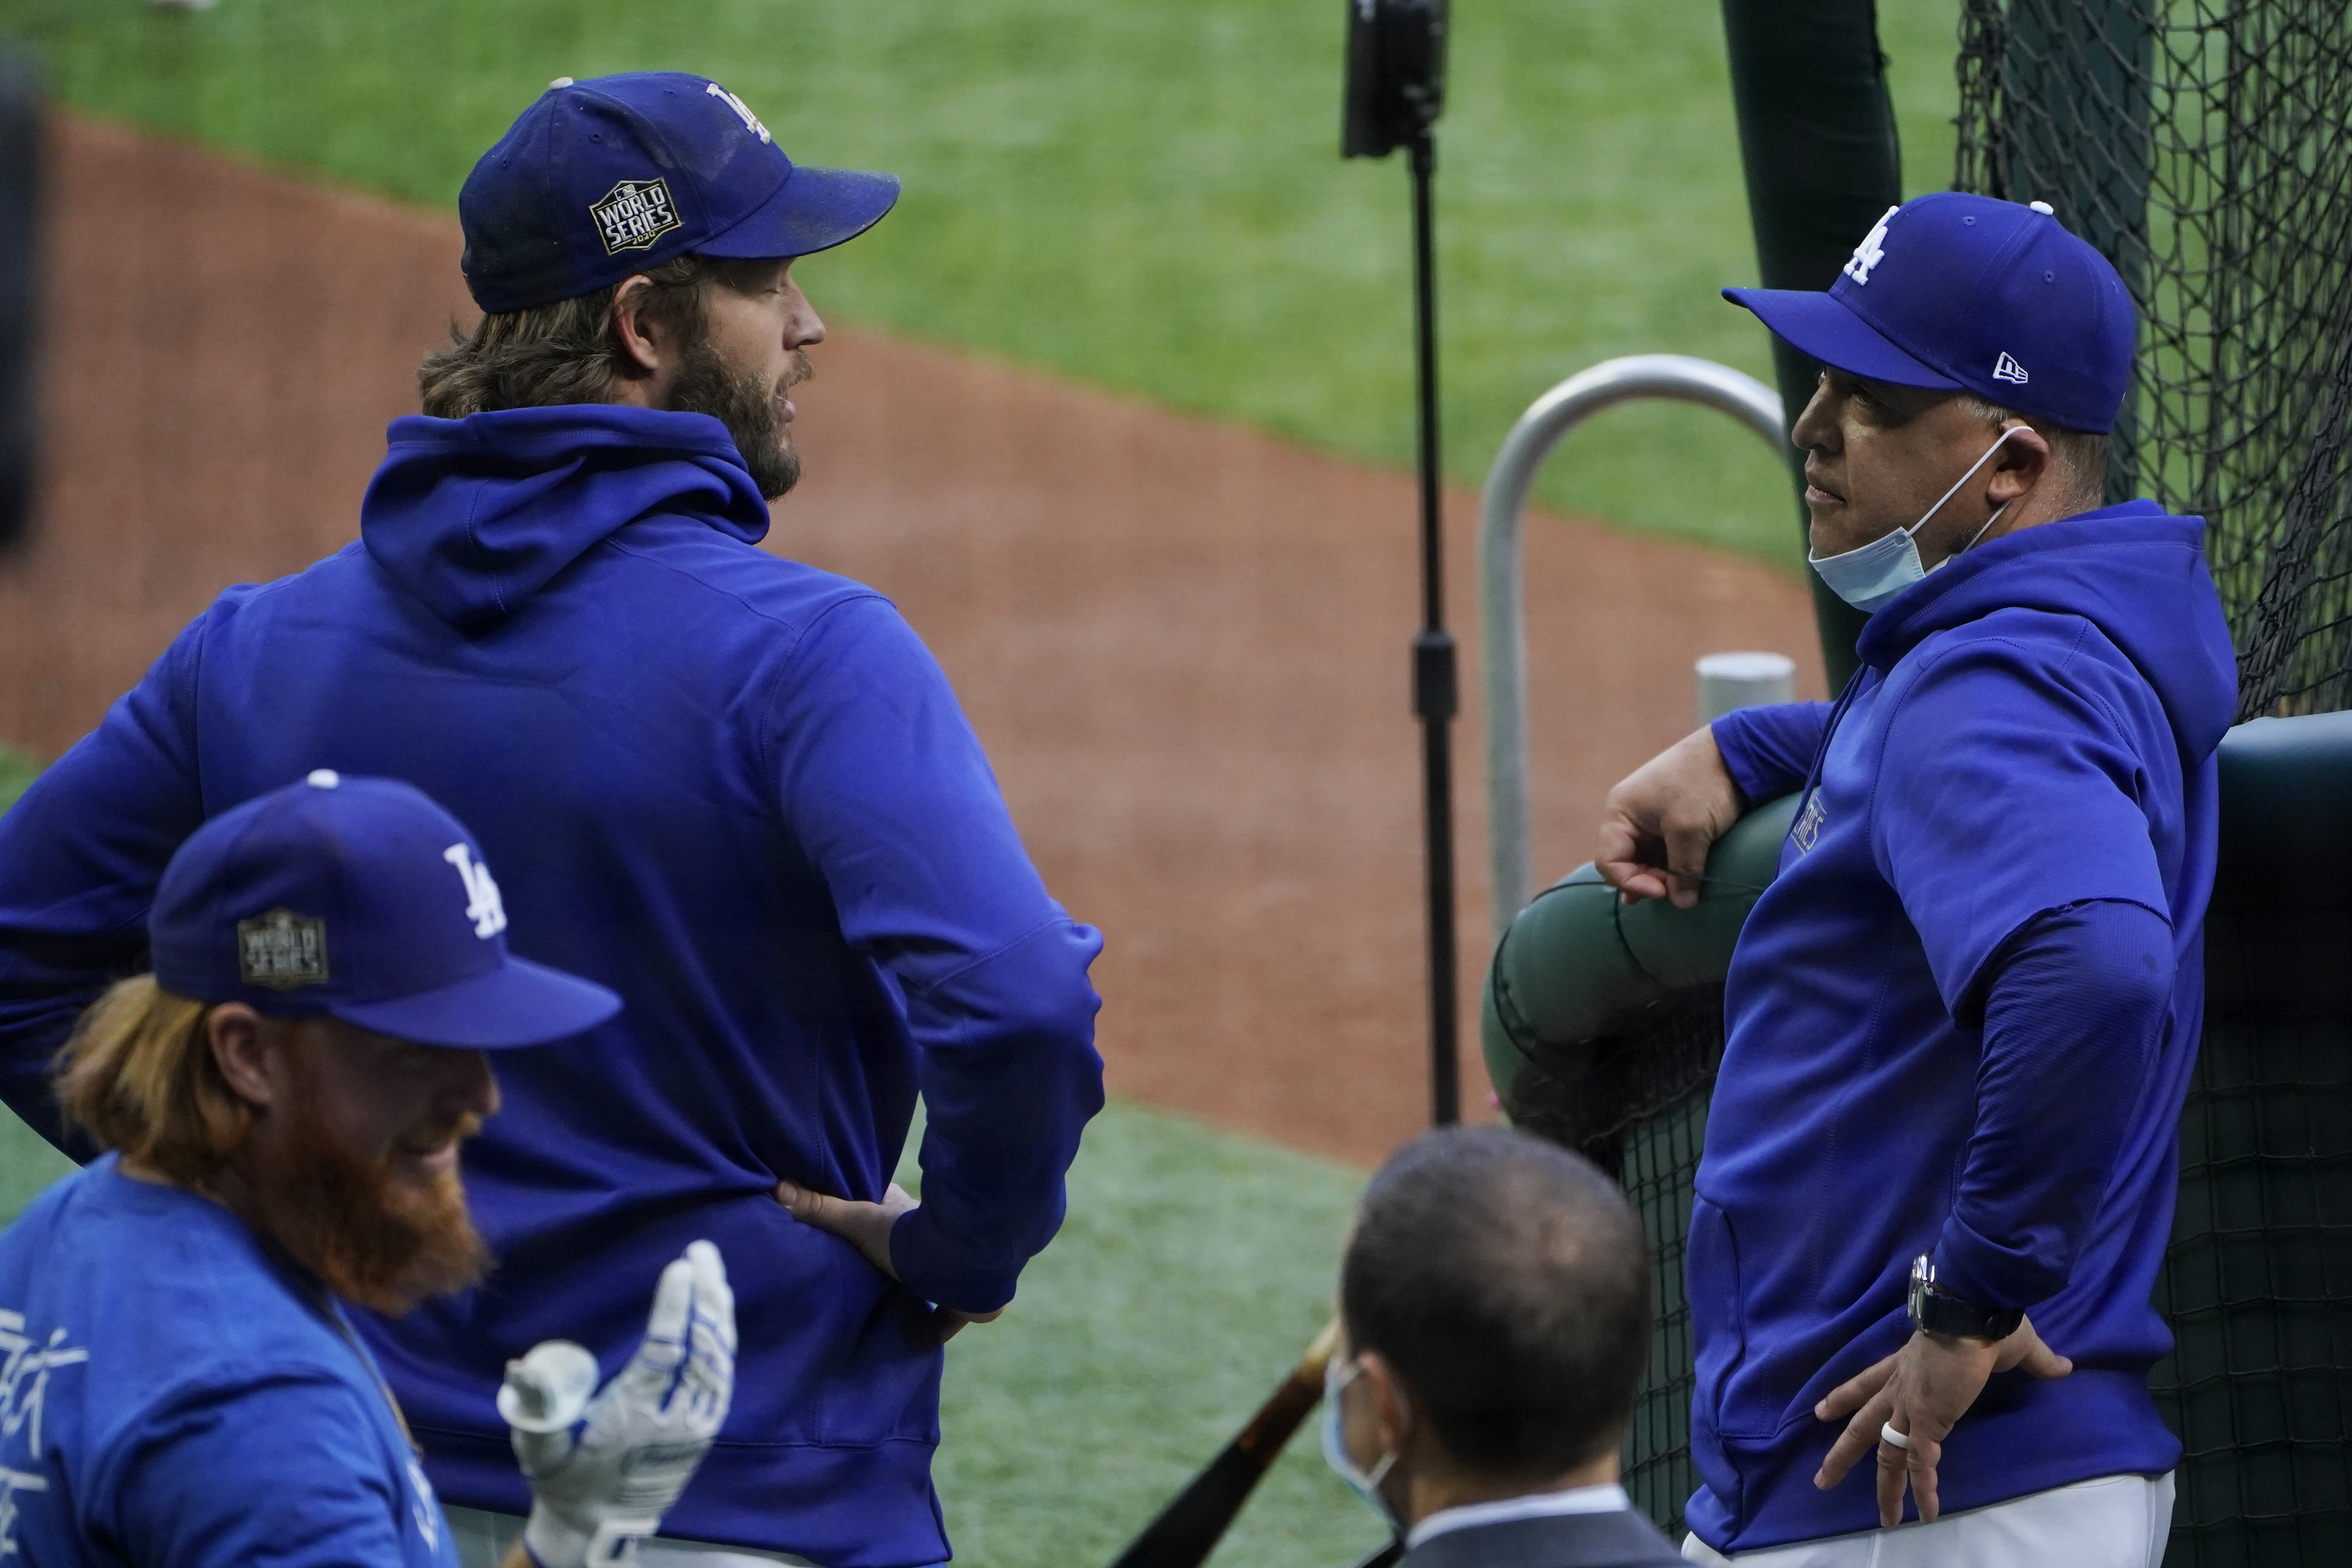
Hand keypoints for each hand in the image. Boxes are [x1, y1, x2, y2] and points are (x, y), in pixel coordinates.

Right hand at [498, 1241, 735, 1567]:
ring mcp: (697, 1422)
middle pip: (700, 1346)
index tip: (680, 1267)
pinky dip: (723, 1337)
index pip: (663, 1352)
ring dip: (717, 1309)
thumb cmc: (564, 1476)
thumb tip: (520, 1365)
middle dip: (704, 1294)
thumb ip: (534, 1406)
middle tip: (701, 1252)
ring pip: (719, 1357)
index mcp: (633, 1415)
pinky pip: (723, 1374)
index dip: (674, 1308)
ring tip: (712, 1268)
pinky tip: (719, 1307)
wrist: (599, 1523)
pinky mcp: (707, 1425)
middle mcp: (674, 1418)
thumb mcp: (540, 1446)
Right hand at [775, 1179, 1002, 1341]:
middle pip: (894, 1251)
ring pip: (919, 1281)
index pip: (875, 1210)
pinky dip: (932, 1328)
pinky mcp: (961, 1300)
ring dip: (904, 1294)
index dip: (858, 1217)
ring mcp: (945, 1269)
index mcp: (900, 1214)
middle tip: (849, 1280)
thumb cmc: (907, 1237)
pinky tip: (914, 1343)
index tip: (837, 1228)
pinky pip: (944, 1316)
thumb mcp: (858, 1220)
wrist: (962, 1263)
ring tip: (873, 1314)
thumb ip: (821, 1210)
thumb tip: (778, 1187)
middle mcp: (924, 1239)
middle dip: (877, 1263)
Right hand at [1595, 726, 1742, 907]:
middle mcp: (1629, 816)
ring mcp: (1650, 818)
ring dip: (1661, 877)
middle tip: (1677, 891)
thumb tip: (1683, 904)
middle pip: (1625, 863)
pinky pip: (1661, 852)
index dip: (1631, 882)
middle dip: (1648, 881)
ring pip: (1645, 860)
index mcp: (1620, 812)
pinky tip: (1680, 882)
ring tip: (1681, 890)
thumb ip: (1683, 870)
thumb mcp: (1689, 830)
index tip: (1663, 891)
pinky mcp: (1671, 821)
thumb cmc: (1703, 785)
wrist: (1735, 753)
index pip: (1609, 862)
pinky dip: (1670, 868)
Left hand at [1813, 1317, 2071, 1525]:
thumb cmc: (1986, 1318)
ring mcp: (1912, 1404)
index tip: (1821, 1411)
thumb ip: (2035, 1360)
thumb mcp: (2010, 1343)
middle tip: (1821, 1478)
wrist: (1973, 1308)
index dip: (1844, 1397)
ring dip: (1886, 1489)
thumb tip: (2062, 1365)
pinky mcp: (1929, 1418)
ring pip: (1887, 1453)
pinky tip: (1926, 1511)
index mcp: (1907, 1364)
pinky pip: (1922, 1461)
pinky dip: (1924, 1487)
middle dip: (1842, 1455)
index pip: (1866, 1382)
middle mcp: (1901, 1387)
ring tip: (1886, 1520)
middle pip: (1863, 1426)